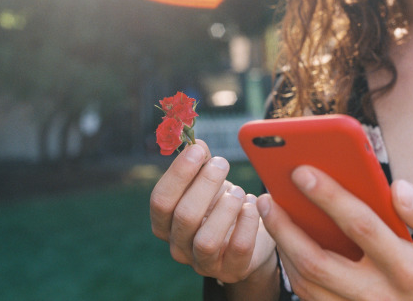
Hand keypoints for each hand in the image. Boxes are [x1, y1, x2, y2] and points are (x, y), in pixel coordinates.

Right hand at [150, 140, 276, 283]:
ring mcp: (203, 263)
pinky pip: (238, 249)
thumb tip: (196, 142)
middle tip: (222, 163)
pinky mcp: (231, 270)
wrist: (249, 236)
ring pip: (206, 240)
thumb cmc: (220, 205)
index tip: (197, 150)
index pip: (160, 201)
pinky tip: (252, 206)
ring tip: (238, 191)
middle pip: (184, 217)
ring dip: (225, 209)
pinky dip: (247, 224)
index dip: (178, 174)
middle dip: (205, 184)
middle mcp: (178, 246)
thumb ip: (199, 162)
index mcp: (165, 223)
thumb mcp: (207, 183)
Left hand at [257, 165, 412, 299]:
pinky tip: (284, 237)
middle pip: (317, 261)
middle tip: (266, 197)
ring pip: (305, 281)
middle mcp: (378, 294)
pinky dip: (290, 264)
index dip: (329, 196)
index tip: (301, 170)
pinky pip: (307, 293)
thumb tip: (398, 188)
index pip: (361, 226)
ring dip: (282, 245)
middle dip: (285, 227)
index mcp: (407, 269)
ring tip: (268, 213)